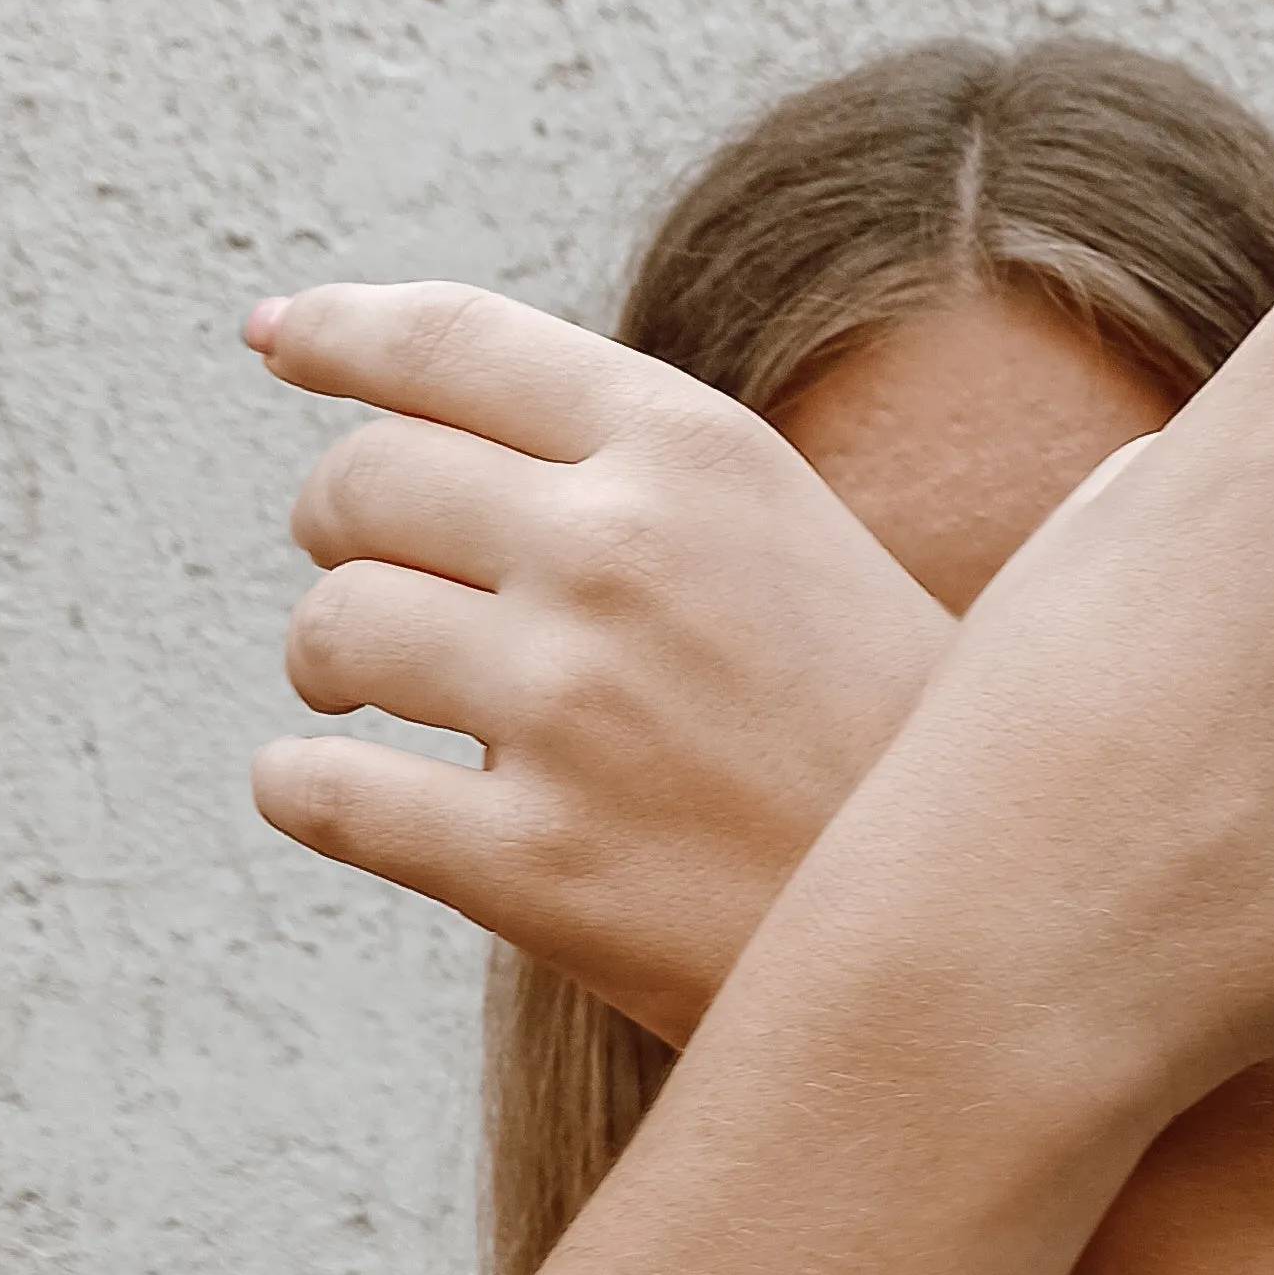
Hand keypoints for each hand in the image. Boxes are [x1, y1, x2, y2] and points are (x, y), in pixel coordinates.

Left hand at [246, 285, 951, 1041]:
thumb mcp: (801, 548)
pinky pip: (325, 793)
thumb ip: (650, 480)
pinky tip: (328, 790)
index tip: (280, 343)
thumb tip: (444, 423)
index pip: (454, 347)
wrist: (993, 935)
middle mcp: (617, 556)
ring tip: (374, 700)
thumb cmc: (892, 747)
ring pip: (332, 631)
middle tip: (371, 582)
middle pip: (362, 486)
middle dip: (342, 530)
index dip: (341, 339)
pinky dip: (305, 788)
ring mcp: (569, 713)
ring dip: (330, 661)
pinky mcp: (532, 866)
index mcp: (694, 452)